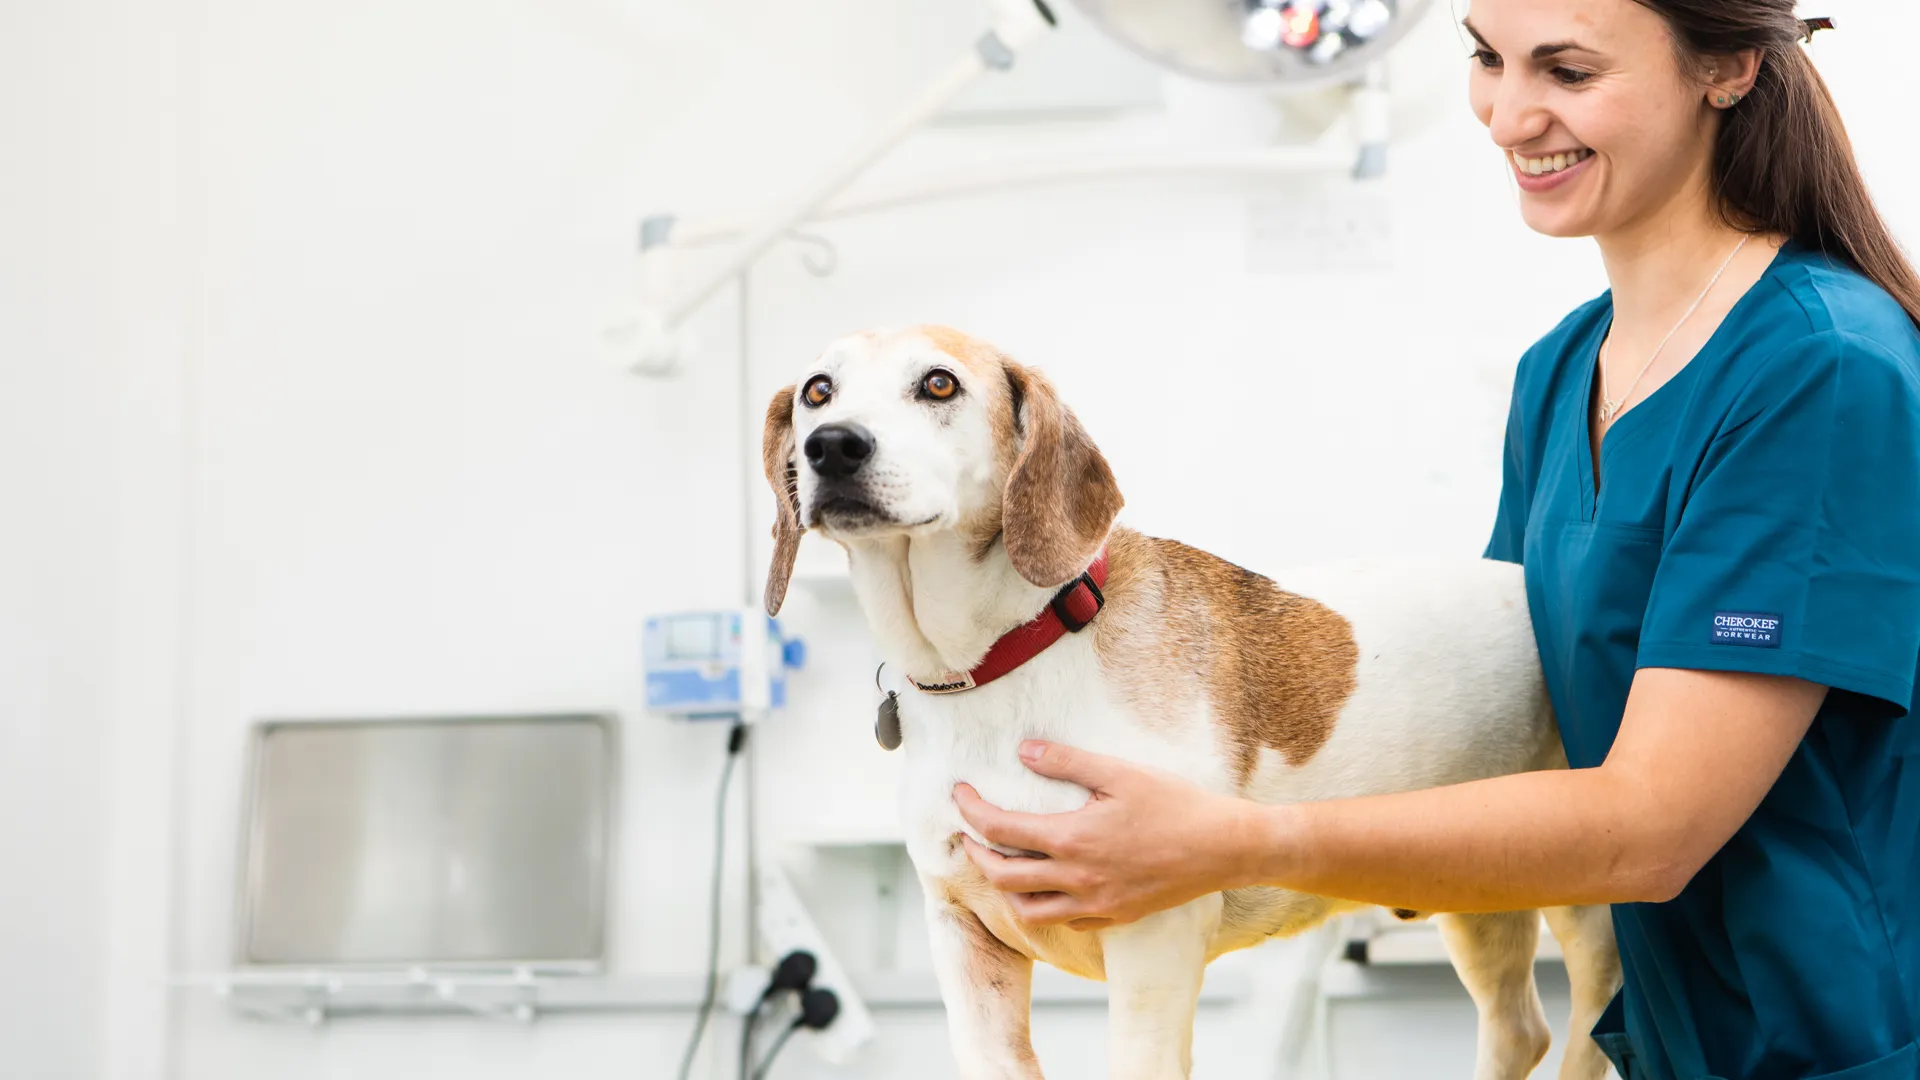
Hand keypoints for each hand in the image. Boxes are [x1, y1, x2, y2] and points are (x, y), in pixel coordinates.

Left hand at [952, 740, 1269, 930]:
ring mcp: (1096, 904)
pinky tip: (1047, 886)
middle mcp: (1077, 879)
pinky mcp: (1115, 917)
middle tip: (969, 833)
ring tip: (1001, 864)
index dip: (971, 811)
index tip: (960, 793)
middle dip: (977, 853)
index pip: (1001, 829)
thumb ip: (1066, 762)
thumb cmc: (1176, 805)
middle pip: (1003, 877)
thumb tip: (1023, 751)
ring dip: (1005, 889)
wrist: (1225, 848)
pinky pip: (1065, 922)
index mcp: (1073, 839)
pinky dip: (1043, 907)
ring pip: (1028, 911)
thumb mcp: (1119, 772)